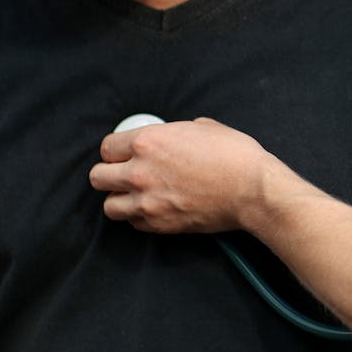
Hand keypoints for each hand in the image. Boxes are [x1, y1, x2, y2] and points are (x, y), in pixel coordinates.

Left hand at [88, 117, 278, 233]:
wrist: (253, 190)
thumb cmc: (234, 155)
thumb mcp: (204, 127)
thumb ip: (176, 133)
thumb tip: (171, 138)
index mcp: (148, 141)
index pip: (107, 147)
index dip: (116, 150)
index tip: (124, 154)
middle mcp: (140, 172)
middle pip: (98, 177)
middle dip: (109, 174)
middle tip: (124, 174)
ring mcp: (147, 202)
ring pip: (109, 206)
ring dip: (120, 199)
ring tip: (136, 195)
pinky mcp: (159, 224)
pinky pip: (133, 223)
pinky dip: (140, 217)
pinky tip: (155, 208)